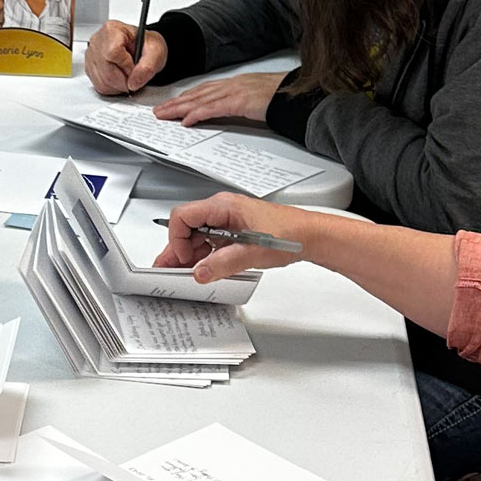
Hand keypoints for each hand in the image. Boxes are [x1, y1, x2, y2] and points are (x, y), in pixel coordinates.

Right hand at [84, 22, 166, 93]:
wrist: (143, 50)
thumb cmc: (146, 46)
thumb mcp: (156, 52)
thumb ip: (148, 67)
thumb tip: (134, 82)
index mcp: (112, 30)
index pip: (112, 53)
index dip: (126, 67)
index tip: (135, 68)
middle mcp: (98, 41)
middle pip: (106, 71)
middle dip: (124, 80)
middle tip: (134, 75)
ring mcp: (91, 55)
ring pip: (102, 82)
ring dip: (119, 86)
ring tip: (128, 77)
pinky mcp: (90, 67)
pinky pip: (99, 86)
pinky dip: (112, 88)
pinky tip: (120, 79)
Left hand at [153, 72, 284, 125]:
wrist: (296, 96)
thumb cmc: (282, 97)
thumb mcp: (257, 99)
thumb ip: (243, 103)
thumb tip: (235, 110)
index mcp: (236, 83)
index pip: (205, 89)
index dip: (187, 96)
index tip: (174, 102)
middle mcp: (232, 84)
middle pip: (197, 94)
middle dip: (176, 103)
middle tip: (160, 111)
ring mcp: (234, 92)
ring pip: (199, 100)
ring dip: (179, 109)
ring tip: (164, 116)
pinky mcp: (238, 102)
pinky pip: (212, 109)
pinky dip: (196, 115)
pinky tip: (186, 121)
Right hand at [154, 191, 308, 279]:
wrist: (310, 236)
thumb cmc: (288, 234)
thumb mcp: (252, 252)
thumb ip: (223, 264)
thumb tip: (200, 272)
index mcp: (223, 206)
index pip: (182, 216)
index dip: (177, 239)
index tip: (183, 259)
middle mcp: (222, 210)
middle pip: (187, 227)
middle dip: (178, 250)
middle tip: (170, 271)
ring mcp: (227, 221)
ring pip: (197, 236)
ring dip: (191, 255)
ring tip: (186, 274)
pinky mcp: (233, 231)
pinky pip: (210, 241)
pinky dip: (204, 256)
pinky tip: (204, 269)